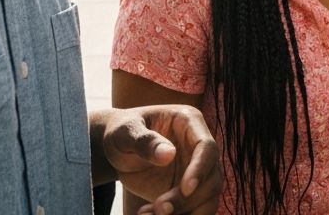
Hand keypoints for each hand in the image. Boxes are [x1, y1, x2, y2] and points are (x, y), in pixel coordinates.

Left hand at [93, 105, 220, 214]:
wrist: (117, 148)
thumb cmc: (123, 131)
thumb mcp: (127, 132)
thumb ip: (145, 141)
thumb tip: (169, 155)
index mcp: (188, 122)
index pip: (206, 147)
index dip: (200, 169)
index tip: (186, 189)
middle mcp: (197, 147)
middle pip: (211, 178)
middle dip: (188, 200)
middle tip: (160, 209)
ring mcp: (195, 170)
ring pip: (207, 199)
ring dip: (186, 213)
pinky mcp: (187, 191)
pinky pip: (192, 210)